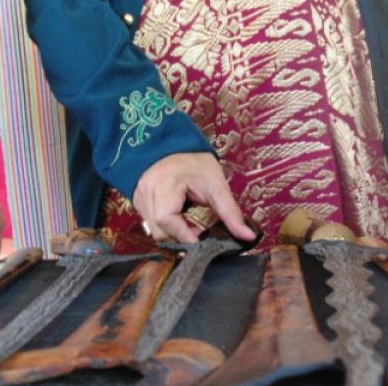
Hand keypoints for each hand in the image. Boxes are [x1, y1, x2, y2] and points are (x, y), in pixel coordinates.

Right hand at [132, 153, 256, 244]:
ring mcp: (138, 198)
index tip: (205, 243)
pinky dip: (167, 227)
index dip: (186, 237)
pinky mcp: (138, 202)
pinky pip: (151, 224)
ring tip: (190, 227)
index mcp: (162, 185)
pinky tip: (179, 221)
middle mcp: (145, 193)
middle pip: (159, 231)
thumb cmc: (194, 161)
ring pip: (154, 231)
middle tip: (200, 235)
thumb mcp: (216, 184)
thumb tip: (248, 237)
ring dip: (174, 234)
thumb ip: (230, 212)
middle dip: (181, 237)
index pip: (167, 221)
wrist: (173, 143)